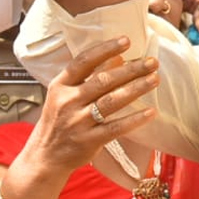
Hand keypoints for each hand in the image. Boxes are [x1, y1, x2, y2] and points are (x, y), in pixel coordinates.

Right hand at [17, 37, 158, 175]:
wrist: (44, 157)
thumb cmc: (58, 123)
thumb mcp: (64, 96)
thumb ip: (86, 78)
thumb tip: (117, 58)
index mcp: (60, 86)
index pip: (84, 61)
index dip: (105, 50)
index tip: (126, 41)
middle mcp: (68, 101)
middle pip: (104, 80)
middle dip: (131, 69)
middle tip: (152, 62)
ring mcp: (78, 122)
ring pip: (112, 101)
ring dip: (136, 88)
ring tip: (154, 79)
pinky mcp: (89, 141)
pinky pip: (116, 127)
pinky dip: (134, 119)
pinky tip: (150, 112)